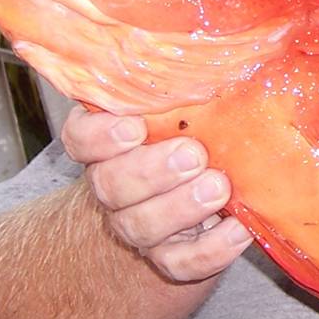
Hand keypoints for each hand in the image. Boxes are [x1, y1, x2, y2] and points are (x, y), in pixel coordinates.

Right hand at [61, 105, 251, 281]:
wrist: (193, 201)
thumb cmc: (187, 136)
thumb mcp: (182, 109)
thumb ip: (185, 92)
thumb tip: (228, 55)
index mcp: (109, 144)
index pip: (81, 138)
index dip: (100, 137)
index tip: (135, 126)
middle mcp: (114, 187)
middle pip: (111, 186)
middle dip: (152, 171)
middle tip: (193, 154)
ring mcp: (139, 226)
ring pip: (142, 226)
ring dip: (181, 208)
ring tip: (218, 187)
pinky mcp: (169, 258)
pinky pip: (179, 263)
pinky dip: (210, 250)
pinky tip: (237, 229)